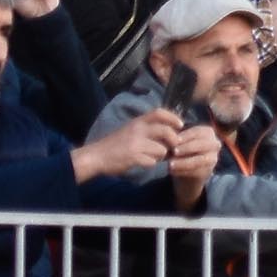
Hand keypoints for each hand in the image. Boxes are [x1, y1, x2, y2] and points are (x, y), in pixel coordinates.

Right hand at [71, 109, 186, 182]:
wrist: (96, 156)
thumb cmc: (115, 143)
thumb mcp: (130, 129)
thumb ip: (146, 128)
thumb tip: (169, 130)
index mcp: (137, 122)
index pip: (159, 112)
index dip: (173, 117)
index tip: (180, 125)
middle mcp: (138, 130)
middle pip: (166, 132)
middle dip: (173, 140)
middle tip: (172, 146)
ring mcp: (136, 144)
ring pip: (162, 149)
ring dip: (160, 155)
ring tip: (152, 156)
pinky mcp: (133, 157)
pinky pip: (152, 161)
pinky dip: (150, 163)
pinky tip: (142, 162)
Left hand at [166, 119, 222, 202]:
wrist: (186, 172)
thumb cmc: (182, 152)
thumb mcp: (181, 142)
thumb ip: (177, 139)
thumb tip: (168, 137)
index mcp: (208, 133)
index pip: (199, 132)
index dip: (187, 135)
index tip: (175, 140)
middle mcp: (215, 144)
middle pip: (202, 144)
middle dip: (187, 148)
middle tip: (174, 151)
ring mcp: (213, 159)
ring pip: (200, 159)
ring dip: (184, 162)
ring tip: (170, 164)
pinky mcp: (207, 172)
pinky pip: (196, 171)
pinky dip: (182, 171)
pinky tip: (172, 171)